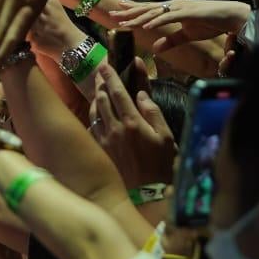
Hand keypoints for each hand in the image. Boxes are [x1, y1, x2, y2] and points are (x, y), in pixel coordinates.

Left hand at [90, 61, 176, 186]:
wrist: (147, 195)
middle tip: (100, 72)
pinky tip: (96, 115)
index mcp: (133, 122)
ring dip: (95, 98)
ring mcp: (105, 140)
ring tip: (98, 90)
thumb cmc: (161, 166)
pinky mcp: (100, 151)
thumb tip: (141, 94)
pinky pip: (92, 128)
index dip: (112, 76)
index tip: (106, 64)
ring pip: (95, 112)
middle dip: (101, 83)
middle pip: (103, 99)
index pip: (119, 92)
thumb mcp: (166, 137)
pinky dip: (93, 117)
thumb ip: (153, 113)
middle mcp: (115, 129)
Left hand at [109, 0, 250, 52]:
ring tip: (123, 21)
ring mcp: (179, 7)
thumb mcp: (187, 35)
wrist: (231, 17)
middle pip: (146, 9)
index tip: (117, 13)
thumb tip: (155, 48)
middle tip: (111, 14)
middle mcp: (173, 5)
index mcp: (172, 10)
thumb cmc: (211, 24)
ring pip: (154, 12)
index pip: (148, 10)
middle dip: (128, 12)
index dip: (132, 12)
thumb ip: (171, 40)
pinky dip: (156, 20)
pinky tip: (145, 25)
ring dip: (138, 16)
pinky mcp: (188, 12)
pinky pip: (168, 17)